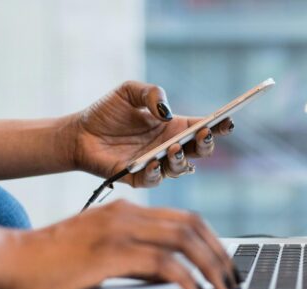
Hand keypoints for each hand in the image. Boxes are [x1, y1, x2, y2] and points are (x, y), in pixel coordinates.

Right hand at [0, 200, 237, 288]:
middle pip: (191, 225)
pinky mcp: (110, 252)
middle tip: (232, 277)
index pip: (185, 217)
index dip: (212, 239)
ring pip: (183, 240)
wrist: (10, 259)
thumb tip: (175, 274)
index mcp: (127, 211)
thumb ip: (137, 256)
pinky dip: (186, 278)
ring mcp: (119, 230)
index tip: (225, 261)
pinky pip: (162, 263)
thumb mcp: (104, 252)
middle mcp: (127, 214)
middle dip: (219, 252)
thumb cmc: (54, 262)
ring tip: (221, 287)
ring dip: (210, 264)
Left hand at [69, 81, 233, 186]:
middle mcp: (170, 147)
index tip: (227, 120)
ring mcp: (156, 164)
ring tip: (174, 148)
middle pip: (200, 151)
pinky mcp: (138, 178)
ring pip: (181, 169)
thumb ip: (151, 93)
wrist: (78, 133)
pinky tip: (153, 161)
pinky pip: (154, 180)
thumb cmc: (106, 112)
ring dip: (182, 159)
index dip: (219, 125)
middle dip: (206, 144)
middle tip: (203, 134)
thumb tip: (166, 112)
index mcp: (174, 127)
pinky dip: (156, 172)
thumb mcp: (129, 91)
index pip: (204, 127)